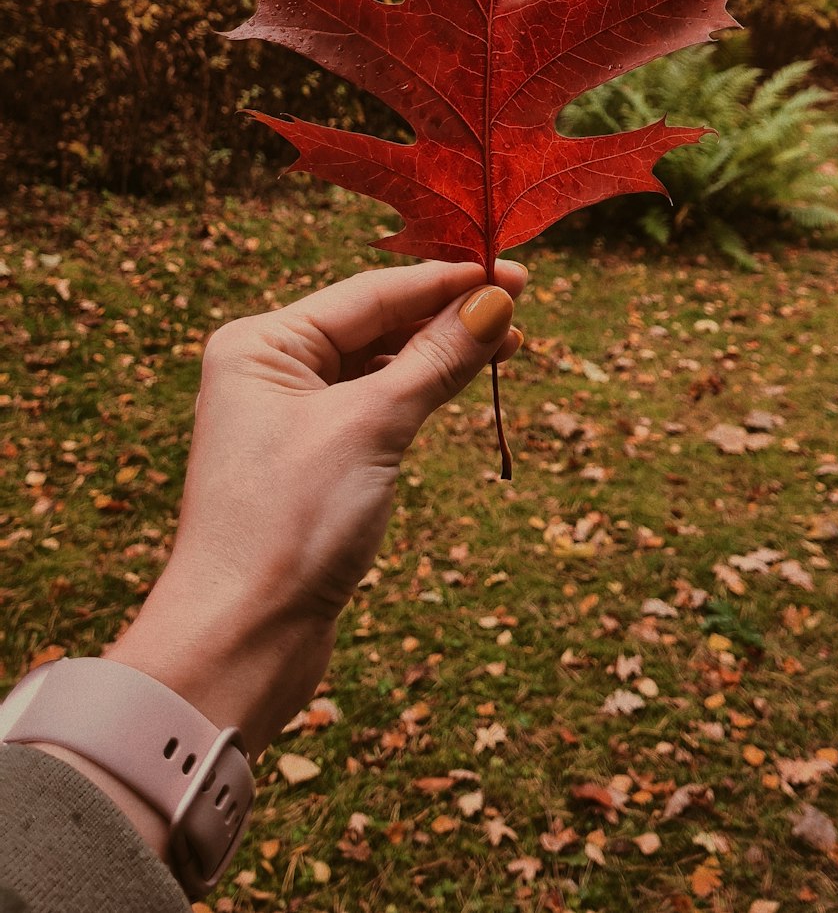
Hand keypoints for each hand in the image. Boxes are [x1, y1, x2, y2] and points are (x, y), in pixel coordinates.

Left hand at [105, 259, 525, 761]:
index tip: (516, 272)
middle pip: (374, 322)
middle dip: (446, 314)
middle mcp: (267, 369)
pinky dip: (418, 393)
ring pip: (377, 365)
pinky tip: (458, 383)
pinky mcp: (310, 462)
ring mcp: (286, 417)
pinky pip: (373, 406)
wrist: (241, 640)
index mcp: (261, 343)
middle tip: (521, 305)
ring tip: (506, 343)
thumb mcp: (373, 426)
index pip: (370, 292)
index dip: (447, 280)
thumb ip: (436, 359)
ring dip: (438, 353)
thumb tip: (496, 302)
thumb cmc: (290, 523)